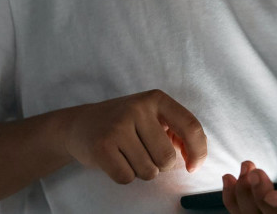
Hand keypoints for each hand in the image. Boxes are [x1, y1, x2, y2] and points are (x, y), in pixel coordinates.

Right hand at [63, 89, 207, 183]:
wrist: (79, 125)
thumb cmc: (124, 124)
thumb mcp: (151, 117)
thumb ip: (176, 132)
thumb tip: (194, 158)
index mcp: (156, 99)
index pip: (190, 126)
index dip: (198, 151)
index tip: (192, 167)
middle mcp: (138, 108)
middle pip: (167, 157)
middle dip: (161, 166)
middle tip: (145, 154)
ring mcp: (118, 126)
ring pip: (148, 171)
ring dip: (141, 171)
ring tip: (127, 155)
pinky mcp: (101, 146)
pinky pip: (127, 177)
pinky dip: (124, 176)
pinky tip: (115, 160)